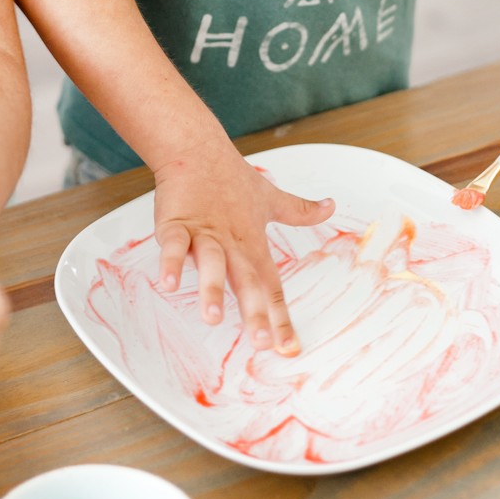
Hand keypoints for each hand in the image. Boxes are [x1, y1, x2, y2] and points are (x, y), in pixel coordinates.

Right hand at [153, 134, 334, 354]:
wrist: (198, 149)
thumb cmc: (233, 180)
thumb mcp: (271, 199)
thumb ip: (300, 211)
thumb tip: (331, 207)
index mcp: (253, 245)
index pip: (271, 286)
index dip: (280, 318)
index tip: (289, 348)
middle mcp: (232, 244)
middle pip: (245, 281)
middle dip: (253, 312)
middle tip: (260, 341)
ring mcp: (204, 234)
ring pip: (210, 264)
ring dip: (211, 289)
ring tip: (212, 317)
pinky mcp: (177, 223)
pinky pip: (173, 245)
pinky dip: (170, 262)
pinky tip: (168, 282)